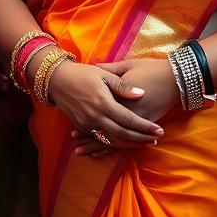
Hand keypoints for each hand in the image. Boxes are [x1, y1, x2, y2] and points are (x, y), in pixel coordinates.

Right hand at [47, 61, 164, 149]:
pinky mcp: (81, 127)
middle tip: (156, 139)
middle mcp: (95, 117)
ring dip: (128, 143)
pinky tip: (124, 142)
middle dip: (140, 138)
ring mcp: (87, 124)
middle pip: (122, 134)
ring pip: (111, 140)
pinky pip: (100, 138)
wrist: (58, 80)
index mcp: (104, 103)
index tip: (158, 131)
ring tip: (144, 143)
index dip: (144, 127)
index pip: (128, 120)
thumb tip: (141, 94)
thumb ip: (123, 86)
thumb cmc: (83, 73)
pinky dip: (113, 142)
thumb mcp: (104, 74)